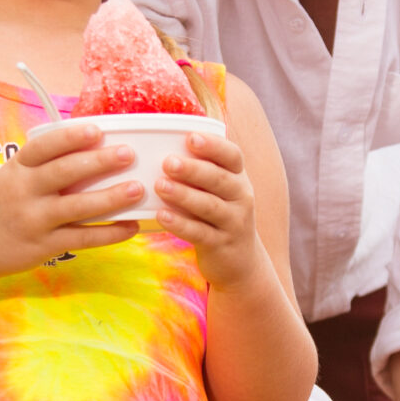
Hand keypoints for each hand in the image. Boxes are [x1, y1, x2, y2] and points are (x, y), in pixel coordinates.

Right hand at [0, 121, 139, 278]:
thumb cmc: (2, 203)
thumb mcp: (13, 176)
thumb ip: (45, 164)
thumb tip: (95, 146)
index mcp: (17, 168)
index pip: (43, 147)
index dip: (70, 137)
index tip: (97, 130)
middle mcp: (24, 191)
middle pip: (64, 173)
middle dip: (99, 162)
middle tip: (128, 154)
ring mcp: (34, 220)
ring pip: (77, 207)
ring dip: (110, 197)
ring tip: (137, 188)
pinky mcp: (44, 246)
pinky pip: (82, 238)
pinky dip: (109, 233)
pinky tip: (131, 226)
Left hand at [155, 129, 270, 288]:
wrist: (240, 263)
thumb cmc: (218, 216)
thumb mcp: (218, 191)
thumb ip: (200, 171)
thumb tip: (158, 144)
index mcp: (239, 178)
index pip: (232, 156)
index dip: (214, 145)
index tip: (191, 137)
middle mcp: (241, 197)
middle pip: (219, 179)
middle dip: (193, 169)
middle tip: (168, 162)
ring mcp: (234, 223)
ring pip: (209, 206)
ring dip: (184, 194)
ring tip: (159, 185)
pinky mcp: (221, 245)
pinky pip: (200, 233)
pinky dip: (180, 224)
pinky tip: (161, 216)